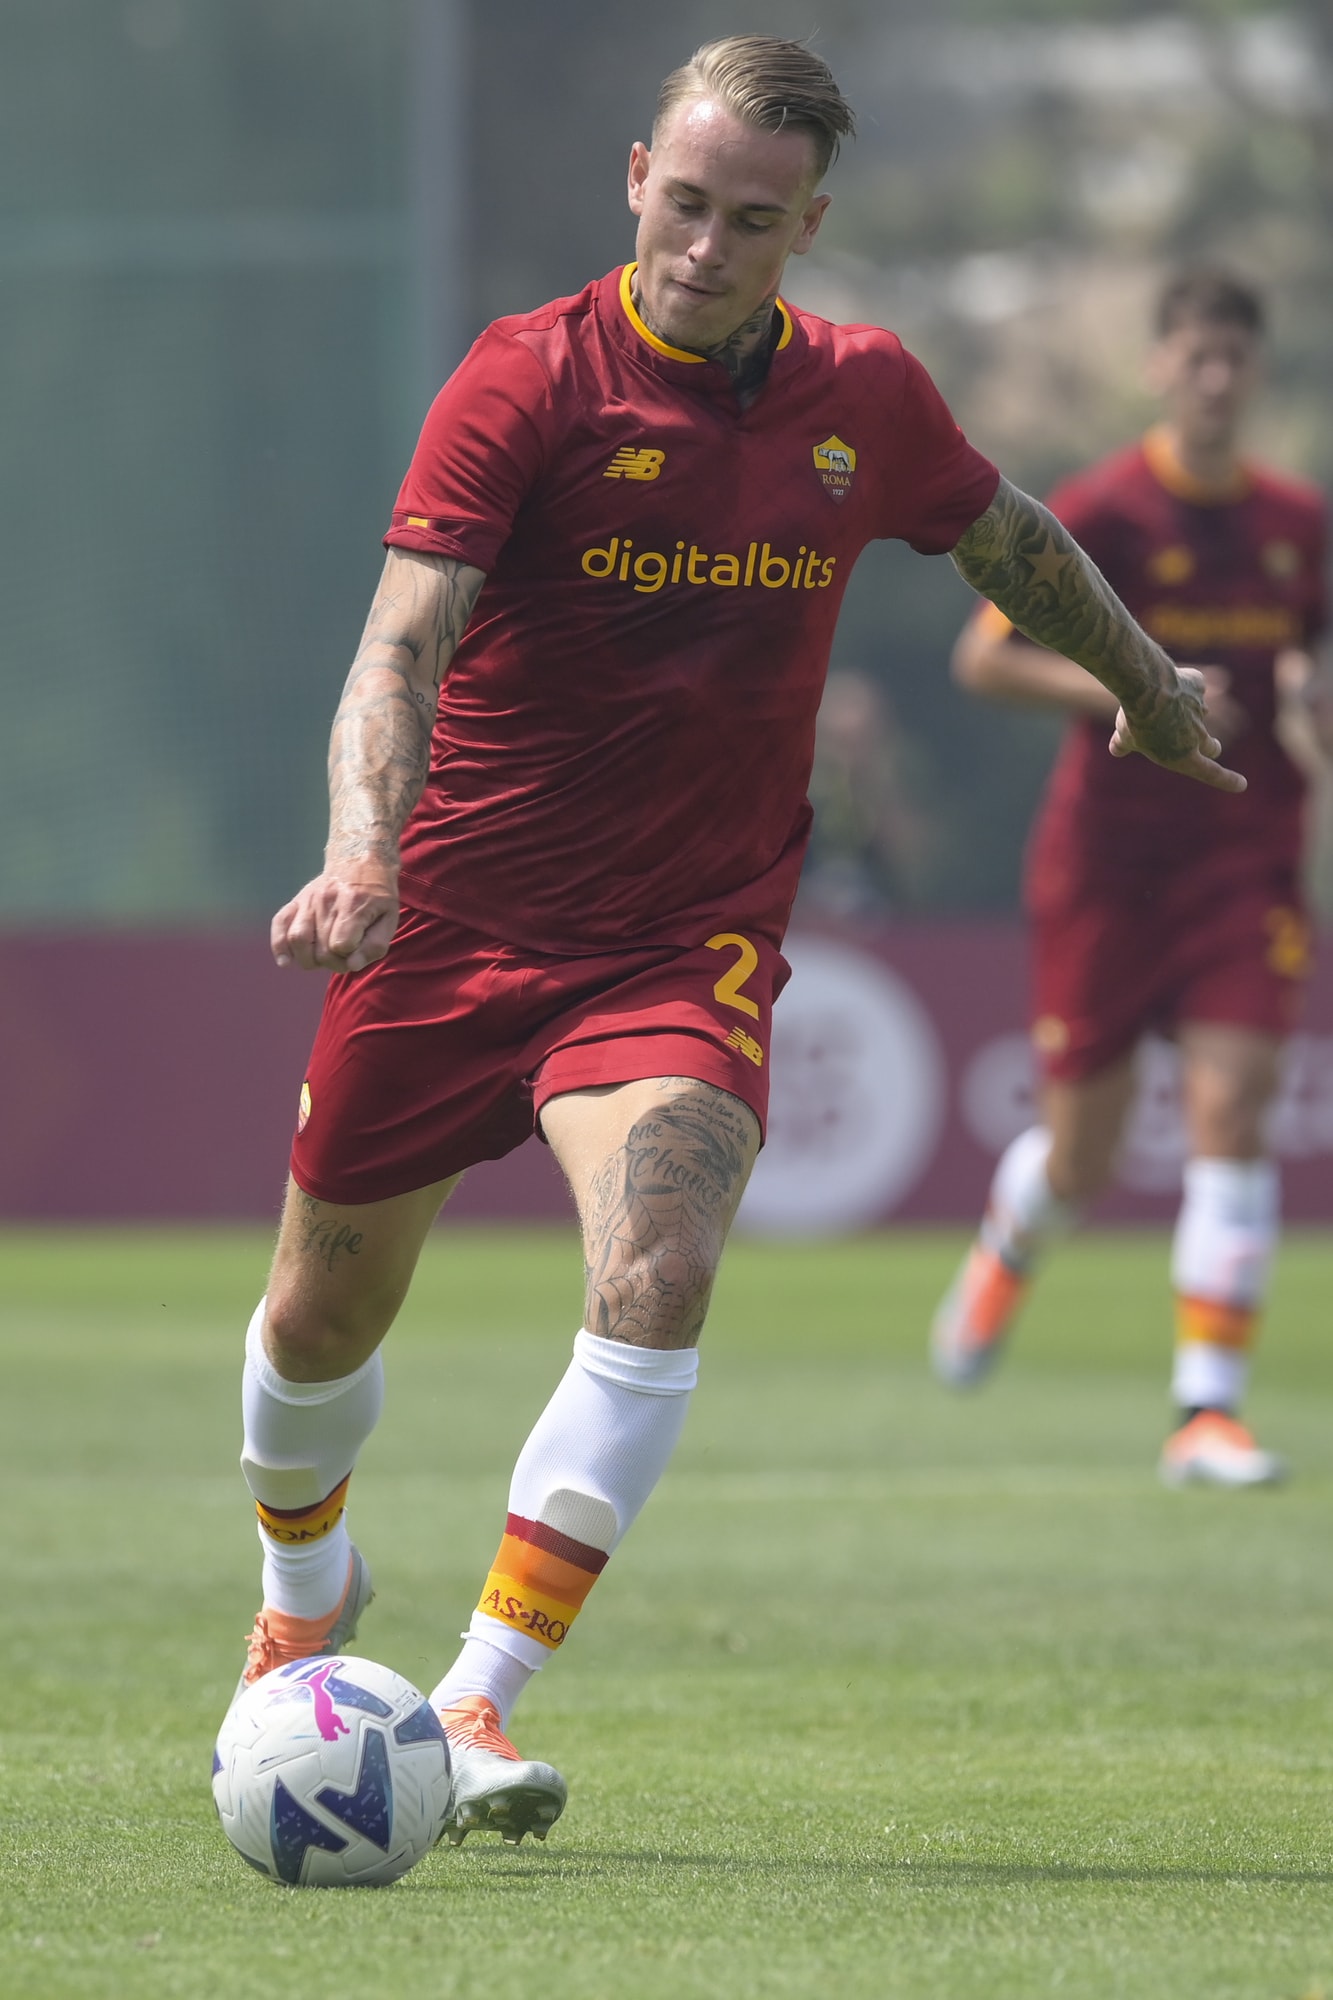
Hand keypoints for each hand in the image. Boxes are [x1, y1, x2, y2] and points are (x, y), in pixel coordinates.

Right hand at [271, 869, 399, 971]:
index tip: (359, 950)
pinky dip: (279, 946)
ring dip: (310, 959)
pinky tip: (286, 962)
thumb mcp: (389, 919)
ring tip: (324, 958)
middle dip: (334, 962)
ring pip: (297, 940)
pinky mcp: (297, 901)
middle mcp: (326, 901)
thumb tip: (352, 965)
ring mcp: (309, 900)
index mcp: (353, 904)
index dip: (351, 956)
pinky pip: (280, 924)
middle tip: (346, 957)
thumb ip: (374, 945)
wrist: (360, 861)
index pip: (341, 946)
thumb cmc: (378, 895)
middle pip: (321, 949)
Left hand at [1109, 666, 1246, 792]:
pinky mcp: (1200, 687)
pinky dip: (1187, 687)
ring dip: (1192, 714)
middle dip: (1211, 748)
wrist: (1147, 686)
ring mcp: (1202, 710)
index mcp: (1183, 756)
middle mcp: (1197, 735)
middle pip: (1212, 746)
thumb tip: (1116, 749)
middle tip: (1211, 747)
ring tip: (1167, 705)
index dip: (1226, 780)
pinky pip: (1196, 688)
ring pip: (1203, 715)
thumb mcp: (1125, 736)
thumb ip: (1123, 745)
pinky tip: (1170, 682)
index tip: (1241, 785)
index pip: (1210, 773)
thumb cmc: (1135, 718)